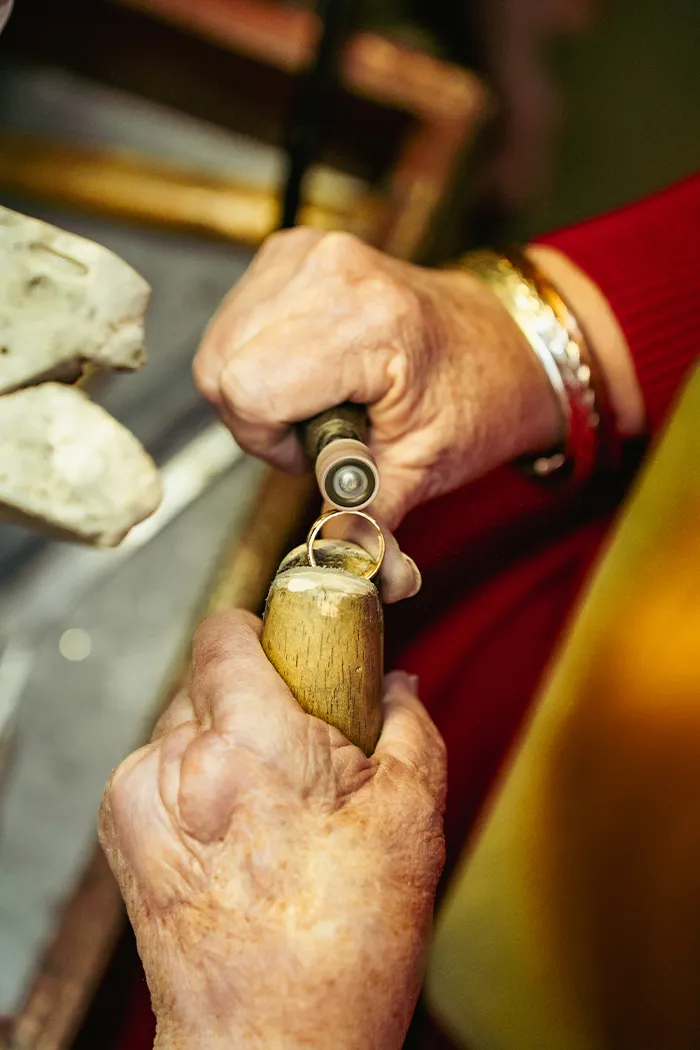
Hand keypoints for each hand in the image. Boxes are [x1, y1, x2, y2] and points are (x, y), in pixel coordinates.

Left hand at [99, 611, 445, 1049]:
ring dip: (228, 737)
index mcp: (246, 745)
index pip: (228, 630)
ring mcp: (136, 797)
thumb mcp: (412, 818)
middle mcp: (174, 763)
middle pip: (209, 675)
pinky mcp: (120, 829)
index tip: (299, 649)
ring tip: (274, 799)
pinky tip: (239, 828)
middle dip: (259, 694)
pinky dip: (198, 778)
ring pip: (186, 720)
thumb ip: (409, 723)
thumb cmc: (341, 953)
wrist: (273, 1047)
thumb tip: (396, 685)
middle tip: (306, 742)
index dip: (269, 631)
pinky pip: (163, 765)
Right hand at [194, 229, 560, 530]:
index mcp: (366, 321)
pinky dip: (259, 355)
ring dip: (255, 386)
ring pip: (221, 344)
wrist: (501, 341)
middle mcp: (329, 270)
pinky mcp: (292, 250)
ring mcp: (307, 252)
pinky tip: (310, 368)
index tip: (315, 451)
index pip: (248, 388)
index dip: (267, 438)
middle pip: (221, 365)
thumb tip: (351, 575)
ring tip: (319, 398)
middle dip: (256, 416)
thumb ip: (370, 523)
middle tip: (318, 429)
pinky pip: (236, 319)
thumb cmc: (474, 395)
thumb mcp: (424, 469)